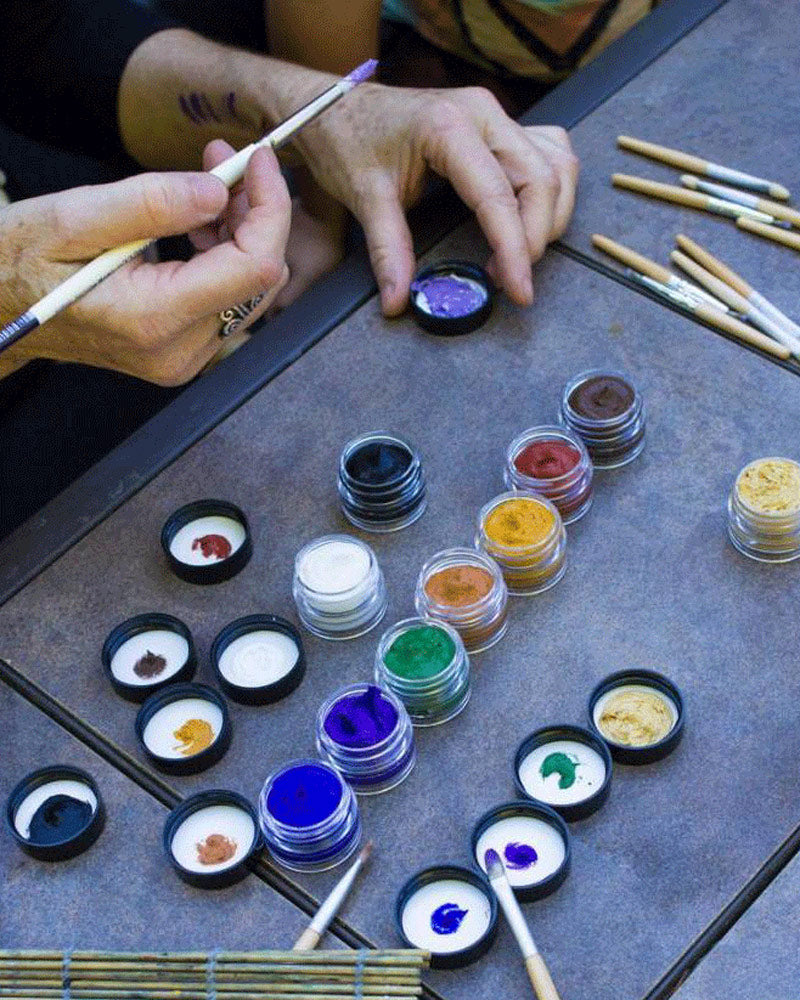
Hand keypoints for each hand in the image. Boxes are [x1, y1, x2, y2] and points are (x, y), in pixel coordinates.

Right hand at [0, 143, 290, 384]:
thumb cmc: (17, 264)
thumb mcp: (71, 218)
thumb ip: (150, 204)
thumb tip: (216, 192)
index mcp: (154, 318)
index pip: (253, 266)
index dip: (270, 208)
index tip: (259, 160)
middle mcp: (179, 350)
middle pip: (260, 278)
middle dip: (256, 212)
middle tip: (223, 160)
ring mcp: (184, 358)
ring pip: (250, 289)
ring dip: (241, 230)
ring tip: (208, 183)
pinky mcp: (182, 352)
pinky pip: (228, 300)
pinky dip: (225, 255)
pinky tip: (198, 223)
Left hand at [291, 84, 578, 313]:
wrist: (337, 108)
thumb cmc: (349, 141)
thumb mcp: (364, 196)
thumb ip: (386, 250)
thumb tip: (398, 302)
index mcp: (448, 127)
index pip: (498, 196)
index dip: (515, 249)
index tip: (520, 292)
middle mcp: (482, 114)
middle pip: (541, 180)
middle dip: (536, 238)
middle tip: (510, 280)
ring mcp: (495, 115)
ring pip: (556, 164)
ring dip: (550, 214)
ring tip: (519, 254)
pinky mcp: (499, 124)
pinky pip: (550, 151)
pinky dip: (550, 189)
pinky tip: (532, 216)